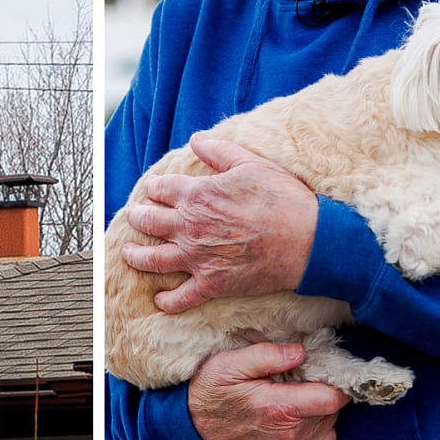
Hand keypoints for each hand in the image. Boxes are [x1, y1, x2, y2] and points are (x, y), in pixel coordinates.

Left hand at [122, 133, 318, 311]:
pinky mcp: (212, 284)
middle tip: (134, 217)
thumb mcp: (250, 163)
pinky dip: (167, 301)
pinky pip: (181, 297)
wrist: (310, 240)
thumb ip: (218, 150)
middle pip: (147, 222)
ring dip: (135, 256)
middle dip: (137, 217)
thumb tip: (196, 138)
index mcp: (196, 194)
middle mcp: (189, 226)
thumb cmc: (282, 198)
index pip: (159, 189)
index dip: (154, 188)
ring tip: (128, 253)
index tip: (153, 190)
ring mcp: (197, 257)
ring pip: (152, 259)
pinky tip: (159, 299)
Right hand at [190, 343, 348, 439]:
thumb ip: (267, 355)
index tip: (318, 370)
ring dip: (317, 410)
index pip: (333, 398)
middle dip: (319, 391)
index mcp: (279, 409)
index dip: (333, 380)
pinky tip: (291, 418)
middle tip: (294, 382)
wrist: (195, 430)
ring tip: (289, 400)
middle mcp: (290, 436)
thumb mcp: (229, 364)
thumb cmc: (212, 392)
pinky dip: (314, 428)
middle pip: (332, 410)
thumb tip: (300, 353)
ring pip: (329, 424)